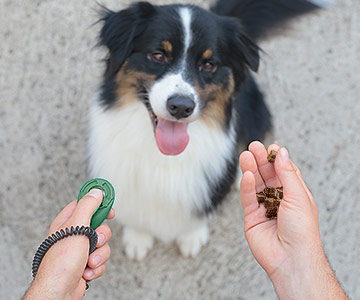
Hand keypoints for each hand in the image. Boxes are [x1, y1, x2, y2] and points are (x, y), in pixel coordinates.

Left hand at [24, 189, 113, 299]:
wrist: (58, 292)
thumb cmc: (61, 261)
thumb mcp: (76, 227)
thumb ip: (88, 206)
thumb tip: (96, 192)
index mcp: (68, 221)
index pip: (86, 204)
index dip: (99, 204)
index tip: (109, 208)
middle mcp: (74, 234)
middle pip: (100, 225)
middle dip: (102, 236)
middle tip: (96, 240)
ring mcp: (81, 249)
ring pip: (103, 245)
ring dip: (99, 255)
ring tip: (88, 261)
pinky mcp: (86, 264)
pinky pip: (101, 260)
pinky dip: (96, 267)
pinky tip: (86, 271)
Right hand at [239, 142, 346, 298]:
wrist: (291, 258)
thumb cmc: (302, 232)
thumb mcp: (298, 196)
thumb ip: (287, 173)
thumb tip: (282, 153)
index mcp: (294, 195)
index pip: (284, 171)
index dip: (277, 159)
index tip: (271, 147)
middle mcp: (279, 200)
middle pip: (267, 175)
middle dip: (261, 160)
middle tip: (253, 147)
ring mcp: (264, 208)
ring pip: (255, 184)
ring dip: (250, 169)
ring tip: (245, 155)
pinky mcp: (251, 217)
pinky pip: (247, 198)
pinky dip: (246, 185)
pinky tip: (246, 174)